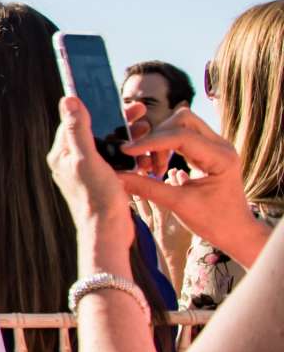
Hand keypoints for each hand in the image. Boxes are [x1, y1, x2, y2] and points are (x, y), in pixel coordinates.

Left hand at [45, 94, 135, 232]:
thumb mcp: (86, 159)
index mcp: (62, 155)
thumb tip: (67, 99)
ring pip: (106, 145)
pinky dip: (129, 153)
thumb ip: (77, 129)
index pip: (74, 122)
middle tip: (140, 112)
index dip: (95, 108)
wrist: (108, 232)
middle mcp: (71, 163)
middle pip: (93, 132)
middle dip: (116, 120)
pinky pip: (115, 160)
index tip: (117, 101)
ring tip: (147, 128)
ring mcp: (87, 173)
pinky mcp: (102, 182)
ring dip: (126, 135)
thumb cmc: (96, 197)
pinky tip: (145, 151)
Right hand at [103, 105, 264, 260]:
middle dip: (157, 136)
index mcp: (221, 158)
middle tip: (145, 161)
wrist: (235, 231)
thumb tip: (116, 177)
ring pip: (181, 125)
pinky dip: (165, 147)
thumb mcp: (178, 204)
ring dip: (160, 142)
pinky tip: (159, 167)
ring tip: (153, 168)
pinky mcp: (208, 151)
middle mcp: (221, 146)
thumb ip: (146, 187)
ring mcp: (216, 146)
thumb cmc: (214, 221)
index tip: (127, 151)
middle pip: (183, 120)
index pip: (182, 136)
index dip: (151, 142)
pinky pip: (182, 137)